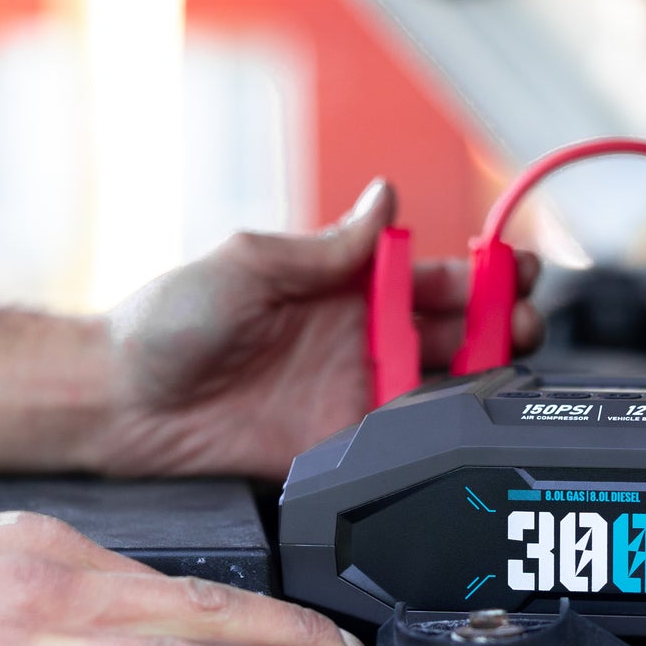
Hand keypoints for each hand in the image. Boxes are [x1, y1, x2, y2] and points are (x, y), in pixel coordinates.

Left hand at [97, 180, 541, 479]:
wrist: (118, 400)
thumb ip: (328, 246)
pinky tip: (463, 422)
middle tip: (527, 320)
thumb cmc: (169, 320)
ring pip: (442, 387)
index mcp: (345, 289)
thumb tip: (387, 198)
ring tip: (514, 365)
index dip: (479, 273)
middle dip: (501, 323)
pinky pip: (402, 443)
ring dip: (484, 376)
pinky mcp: (337, 446)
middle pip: (453, 333)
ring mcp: (353, 396)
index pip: (431, 278)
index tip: (515, 268)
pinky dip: (438, 433)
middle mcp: (360, 341)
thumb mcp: (250, 262)